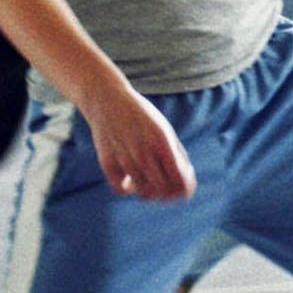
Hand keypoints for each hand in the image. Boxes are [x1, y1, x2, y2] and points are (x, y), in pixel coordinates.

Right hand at [87, 82, 195, 200]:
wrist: (108, 99)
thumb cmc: (142, 116)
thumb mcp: (165, 130)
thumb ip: (178, 156)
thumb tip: (186, 185)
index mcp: (162, 141)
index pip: (179, 179)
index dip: (185, 189)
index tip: (184, 189)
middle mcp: (143, 150)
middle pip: (162, 190)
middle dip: (169, 193)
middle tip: (166, 185)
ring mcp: (124, 157)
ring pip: (143, 193)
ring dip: (149, 190)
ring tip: (148, 179)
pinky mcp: (107, 162)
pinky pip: (121, 190)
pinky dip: (127, 189)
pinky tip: (129, 179)